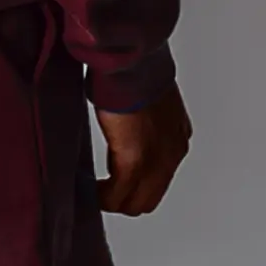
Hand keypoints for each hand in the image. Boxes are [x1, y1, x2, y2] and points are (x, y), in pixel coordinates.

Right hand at [95, 82, 191, 215]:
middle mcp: (172, 154)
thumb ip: (142, 123)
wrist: (133, 61)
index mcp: (177, 138)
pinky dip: (101, 197)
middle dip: (122, 199)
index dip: (133, 185)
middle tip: (99, 191)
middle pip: (148, 200)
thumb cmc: (136, 70)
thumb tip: (122, 128)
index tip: (112, 180)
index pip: (158, 180)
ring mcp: (156, 161)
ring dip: (111, 200)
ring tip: (92, 190)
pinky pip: (115, 197)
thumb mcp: (147, 102)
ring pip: (134, 204)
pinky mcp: (135, 161)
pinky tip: (88, 187)